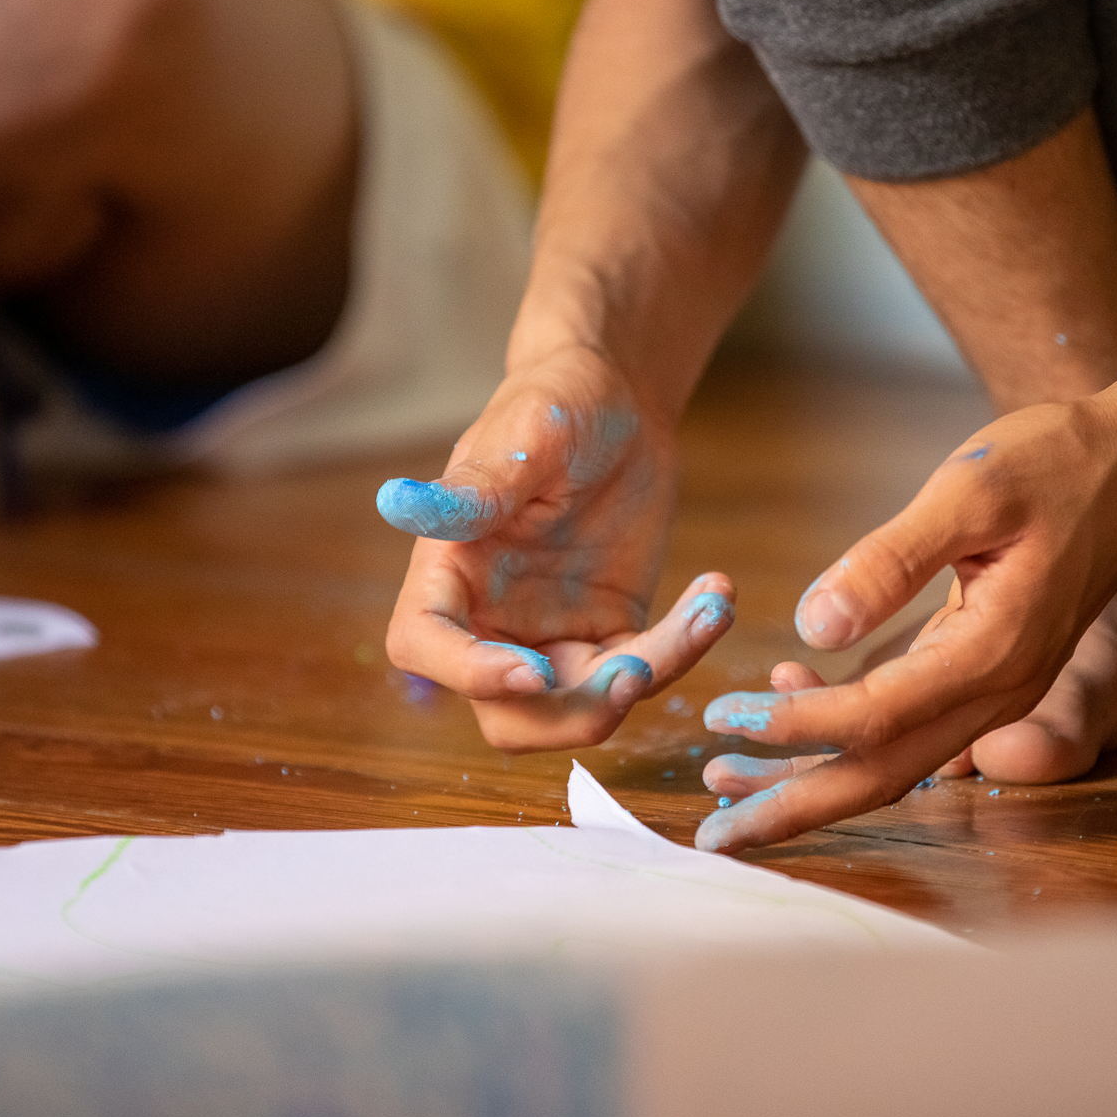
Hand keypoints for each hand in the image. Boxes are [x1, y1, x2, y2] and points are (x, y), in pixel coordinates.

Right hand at [381, 345, 735, 750]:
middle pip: (506, 713)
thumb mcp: (526, 436)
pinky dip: (684, 649)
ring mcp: (551, 635)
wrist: (617, 402)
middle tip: (639, 667)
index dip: (468, 675)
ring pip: (580, 710)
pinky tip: (715, 596)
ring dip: (646, 680)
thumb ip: (478, 486)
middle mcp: (490, 617)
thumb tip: (400, 503)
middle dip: (571, 711)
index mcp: (448, 569)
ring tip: (706, 610)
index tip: (534, 671)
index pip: (424, 646)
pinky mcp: (609, 634)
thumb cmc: (557, 403)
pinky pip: (640, 672)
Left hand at [692, 395, 1116, 851]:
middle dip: (793, 805)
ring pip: (894, 760)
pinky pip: (909, 724)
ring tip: (727, 785)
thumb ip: (890, 560)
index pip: (875, 716)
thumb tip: (812, 627)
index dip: (793, 723)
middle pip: (884, 775)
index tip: (719, 713)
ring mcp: (997, 688)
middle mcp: (999, 690)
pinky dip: (845, 732)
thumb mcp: (968, 490)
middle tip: (711, 833)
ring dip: (810, 779)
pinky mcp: (986, 669)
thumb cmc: (1055, 461)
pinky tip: (787, 702)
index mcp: (994, 653)